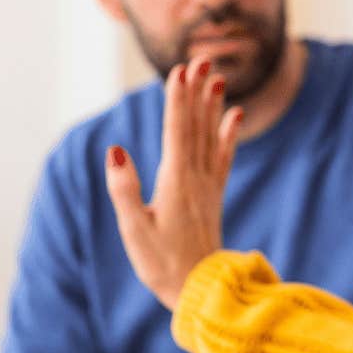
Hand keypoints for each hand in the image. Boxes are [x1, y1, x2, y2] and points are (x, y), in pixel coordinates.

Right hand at [104, 57, 245, 309]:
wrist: (202, 292)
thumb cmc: (162, 264)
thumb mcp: (134, 230)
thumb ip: (124, 190)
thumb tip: (115, 152)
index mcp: (175, 183)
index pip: (177, 132)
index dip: (178, 100)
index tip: (181, 71)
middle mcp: (196, 179)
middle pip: (197, 127)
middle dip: (197, 93)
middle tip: (202, 61)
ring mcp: (208, 186)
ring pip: (211, 137)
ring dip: (213, 106)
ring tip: (219, 77)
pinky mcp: (213, 196)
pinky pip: (223, 157)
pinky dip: (229, 133)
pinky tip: (237, 115)